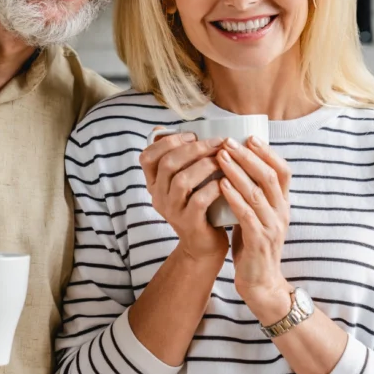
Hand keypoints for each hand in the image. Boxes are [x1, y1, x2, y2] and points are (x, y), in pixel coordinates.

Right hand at [140, 132, 228, 265]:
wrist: (203, 245)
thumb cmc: (199, 206)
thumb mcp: (186, 182)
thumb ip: (182, 159)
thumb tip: (179, 129)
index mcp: (154, 183)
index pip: (147, 156)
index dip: (168, 141)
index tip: (191, 134)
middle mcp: (158, 196)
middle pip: (168, 164)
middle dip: (194, 148)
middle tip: (217, 141)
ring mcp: (172, 211)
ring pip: (182, 180)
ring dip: (205, 165)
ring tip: (223, 158)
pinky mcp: (189, 223)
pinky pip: (199, 200)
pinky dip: (213, 187)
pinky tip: (226, 180)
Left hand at [216, 137, 292, 323]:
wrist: (260, 283)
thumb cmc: (254, 246)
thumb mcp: (258, 216)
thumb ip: (253, 195)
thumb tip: (236, 167)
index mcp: (283, 204)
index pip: (283, 171)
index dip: (268, 152)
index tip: (250, 137)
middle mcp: (282, 212)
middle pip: (270, 176)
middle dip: (249, 156)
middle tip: (229, 141)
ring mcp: (273, 226)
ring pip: (258, 192)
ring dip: (238, 172)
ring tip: (221, 156)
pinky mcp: (260, 241)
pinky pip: (247, 214)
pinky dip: (234, 197)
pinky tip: (221, 185)